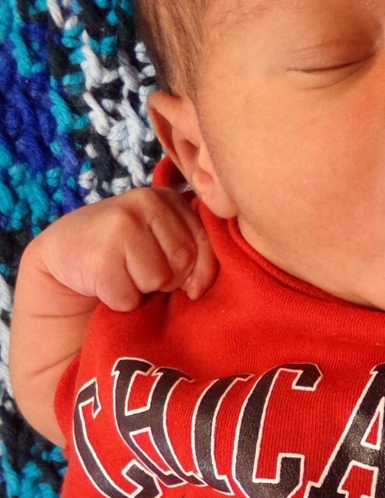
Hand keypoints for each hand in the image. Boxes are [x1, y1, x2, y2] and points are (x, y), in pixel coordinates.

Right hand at [36, 186, 217, 309]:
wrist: (65, 252)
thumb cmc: (124, 250)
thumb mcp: (162, 240)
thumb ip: (195, 254)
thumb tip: (197, 289)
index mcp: (167, 197)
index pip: (206, 243)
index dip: (197, 269)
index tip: (176, 272)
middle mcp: (145, 202)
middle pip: (183, 263)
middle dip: (167, 278)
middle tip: (138, 266)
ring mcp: (121, 227)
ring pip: (158, 280)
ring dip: (141, 289)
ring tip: (121, 270)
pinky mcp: (100, 258)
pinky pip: (129, 299)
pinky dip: (119, 300)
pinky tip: (104, 280)